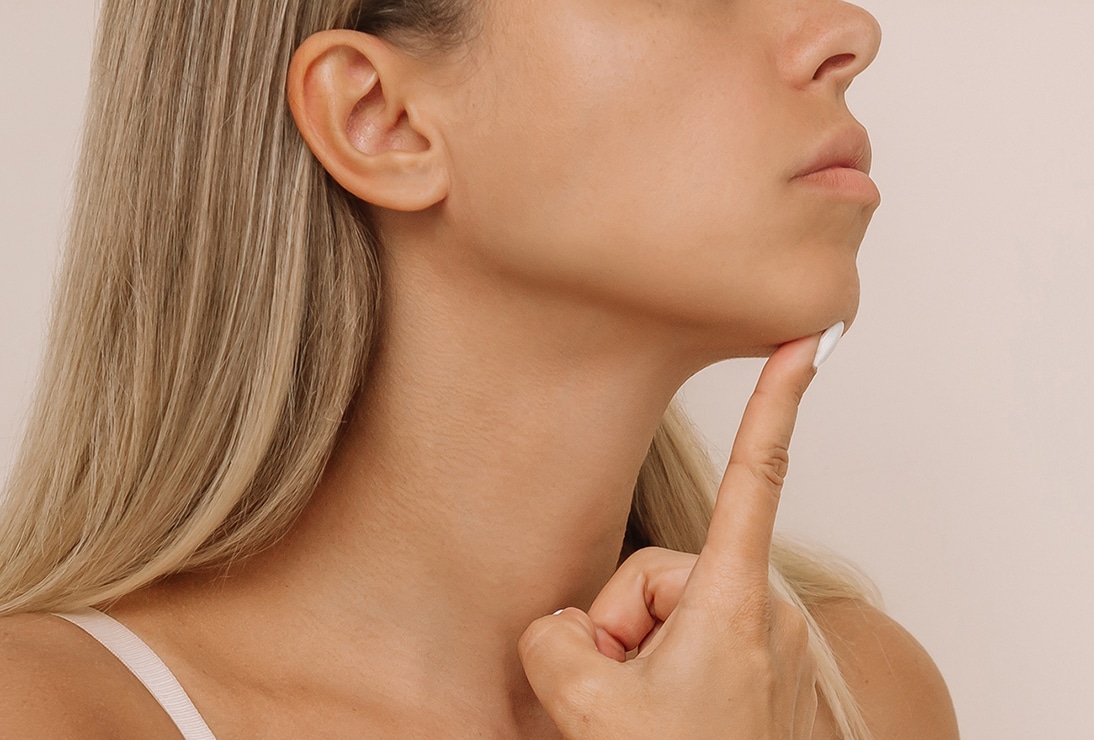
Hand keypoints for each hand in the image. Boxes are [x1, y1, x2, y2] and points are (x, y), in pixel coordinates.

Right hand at [519, 331, 832, 738]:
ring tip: (641, 715)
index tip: (812, 339)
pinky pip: (694, 643)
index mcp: (733, 605)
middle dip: (620, 626)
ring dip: (639, 657)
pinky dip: (665, 673)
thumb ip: (554, 643)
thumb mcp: (586, 711)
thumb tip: (566, 631)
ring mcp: (770, 646)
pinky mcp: (766, 671)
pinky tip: (661, 720)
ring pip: (669, 614)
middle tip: (618, 693)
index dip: (778, 401)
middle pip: (657, 575)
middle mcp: (765, 614)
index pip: (755, 477)